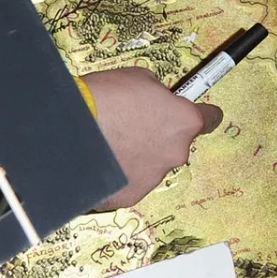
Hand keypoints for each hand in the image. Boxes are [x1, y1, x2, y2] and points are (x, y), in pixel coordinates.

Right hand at [85, 67, 222, 209]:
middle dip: (158, 137)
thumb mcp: (139, 79)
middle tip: (129, 127)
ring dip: (137, 158)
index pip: (210, 119)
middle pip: (175, 145)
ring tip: (108, 145)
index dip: (200, 114)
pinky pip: (127, 184)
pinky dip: (117, 175)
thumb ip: (157, 95)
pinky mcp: (127, 198)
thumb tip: (156, 103)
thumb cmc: (104, 97)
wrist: (66, 132)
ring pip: (151, 166)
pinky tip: (99, 163)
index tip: (193, 114)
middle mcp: (176, 153)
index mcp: (184, 121)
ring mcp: (152, 179)